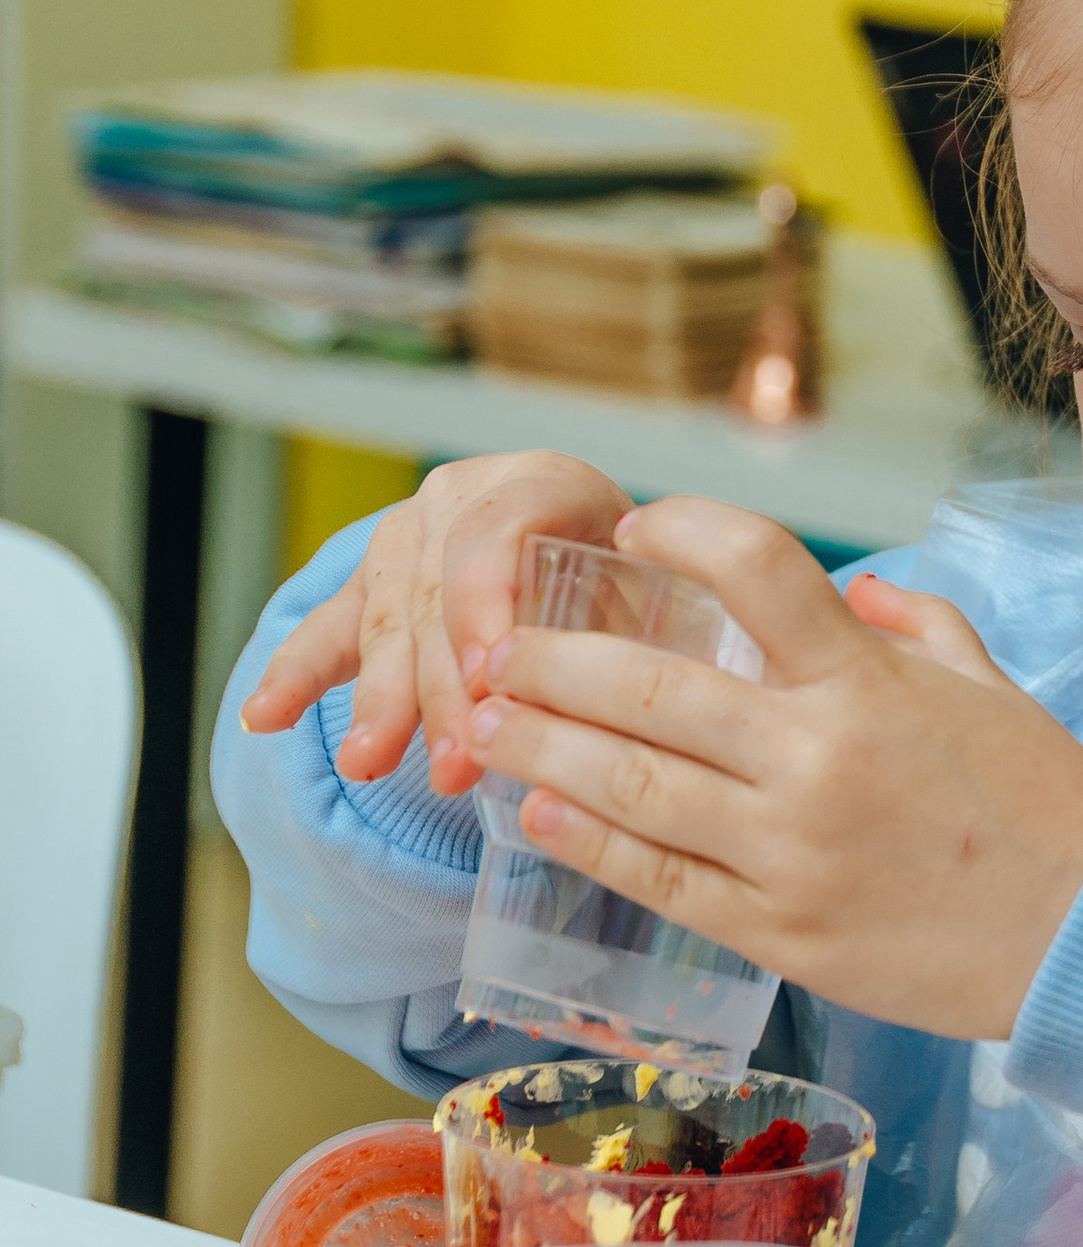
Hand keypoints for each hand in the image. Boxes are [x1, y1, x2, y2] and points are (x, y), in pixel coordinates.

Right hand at [237, 452, 629, 792]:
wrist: (598, 568)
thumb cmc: (639, 596)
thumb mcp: (654, 601)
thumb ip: (622, 638)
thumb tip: (591, 709)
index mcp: (544, 482)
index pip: (497, 534)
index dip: (486, 605)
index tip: (490, 682)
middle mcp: (464, 497)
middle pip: (435, 591)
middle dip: (440, 687)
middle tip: (452, 764)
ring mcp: (407, 537)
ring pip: (384, 620)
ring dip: (379, 700)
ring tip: (371, 762)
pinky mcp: (368, 584)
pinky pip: (327, 630)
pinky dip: (296, 676)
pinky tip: (264, 717)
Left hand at [460, 498, 1082, 1039]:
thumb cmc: (1047, 805)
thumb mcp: (992, 688)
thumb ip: (917, 627)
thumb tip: (854, 591)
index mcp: (871, 684)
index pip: (758, 569)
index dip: (684, 533)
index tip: (633, 525)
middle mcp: (820, 761)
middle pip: (650, 692)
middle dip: (551, 664)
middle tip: (493, 648)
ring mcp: (793, 854)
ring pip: (633, 788)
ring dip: (541, 749)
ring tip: (484, 723)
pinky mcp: (782, 934)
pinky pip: (661, 880)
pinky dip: (590, 841)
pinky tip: (541, 812)